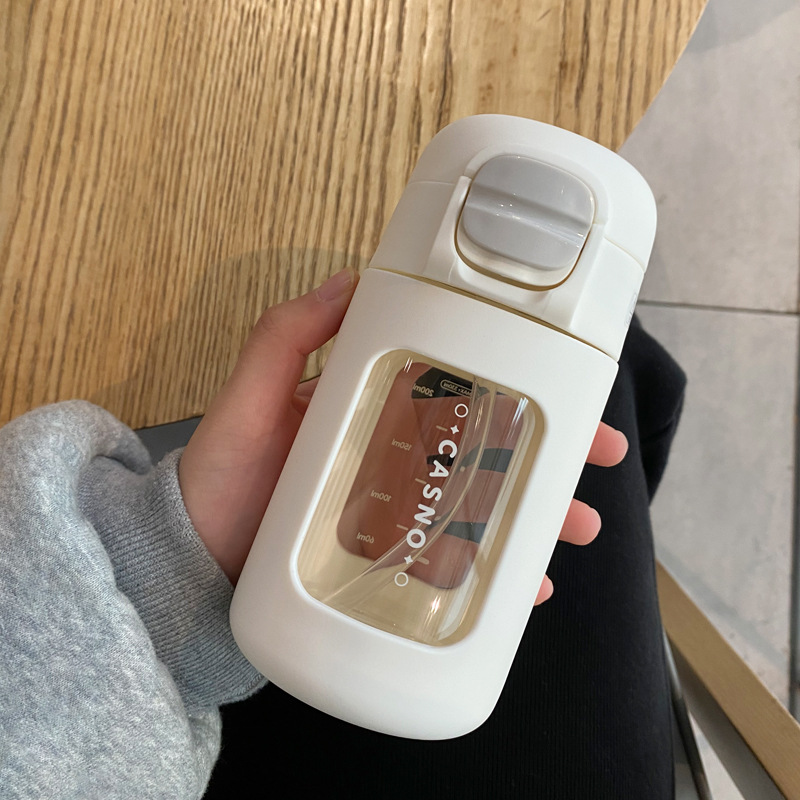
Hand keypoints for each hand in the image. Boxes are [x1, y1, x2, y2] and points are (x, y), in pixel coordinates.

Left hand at [179, 268, 627, 600]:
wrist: (189, 563)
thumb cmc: (217, 477)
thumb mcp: (248, 396)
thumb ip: (288, 335)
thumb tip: (351, 278)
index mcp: (374, 410)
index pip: (459, 389)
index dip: (517, 382)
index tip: (569, 382)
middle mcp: (394, 458)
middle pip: (489, 448)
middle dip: (552, 450)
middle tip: (602, 455)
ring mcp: (396, 513)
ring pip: (484, 507)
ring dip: (538, 513)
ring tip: (578, 525)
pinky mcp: (390, 562)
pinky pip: (455, 563)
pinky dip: (496, 573)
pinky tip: (528, 584)